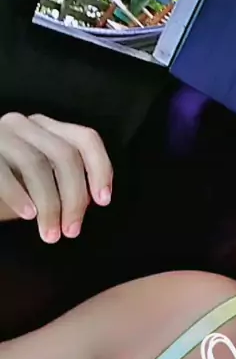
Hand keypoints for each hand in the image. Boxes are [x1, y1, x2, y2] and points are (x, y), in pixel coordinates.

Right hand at [0, 113, 112, 242]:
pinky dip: (18, 195)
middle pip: (65, 155)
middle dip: (74, 198)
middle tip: (71, 231)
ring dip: (49, 205)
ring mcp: (1, 133)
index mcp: (47, 129)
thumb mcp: (41, 186)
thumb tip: (92, 198)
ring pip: (37, 164)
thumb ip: (65, 184)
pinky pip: (3, 171)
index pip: (86, 139)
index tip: (103, 201)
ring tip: (51, 234)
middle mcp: (25, 124)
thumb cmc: (6, 191)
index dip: (100, 169)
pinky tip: (27, 214)